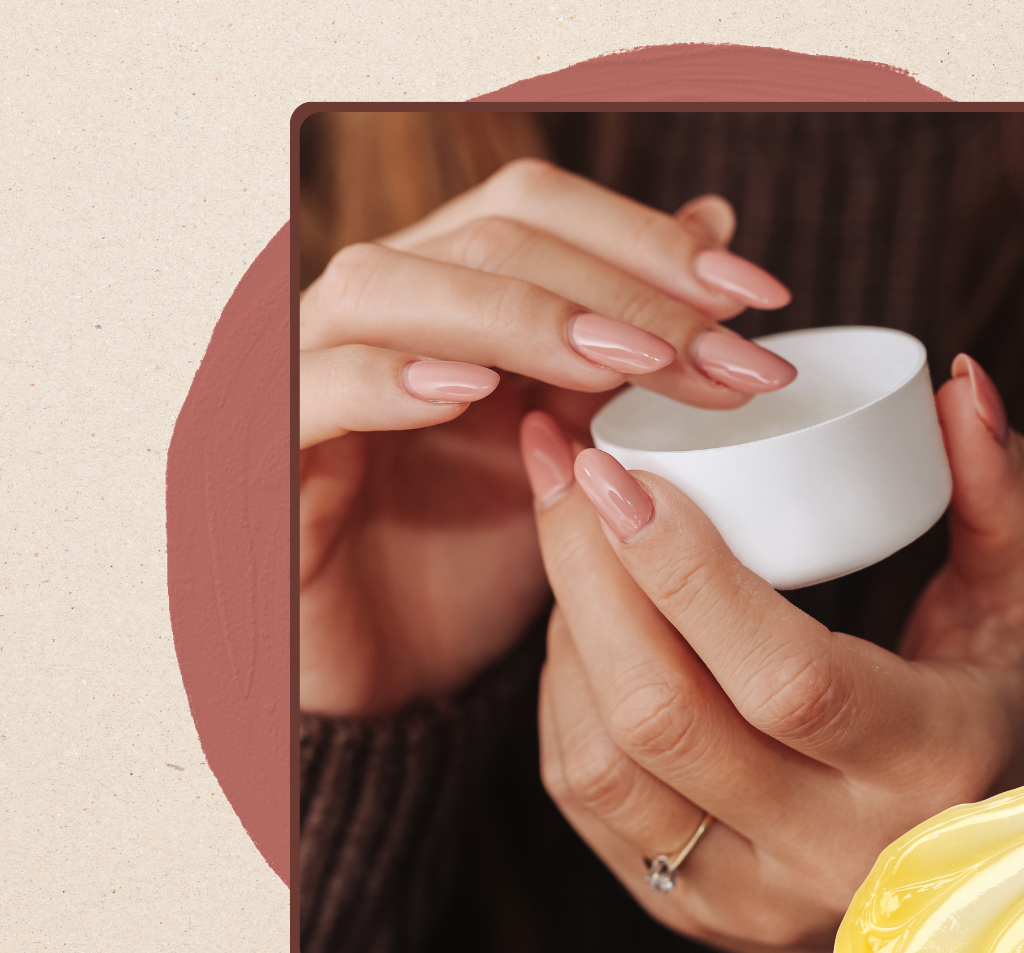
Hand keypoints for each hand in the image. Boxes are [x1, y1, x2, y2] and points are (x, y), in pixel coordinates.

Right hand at [299, 157, 796, 716]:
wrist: (390, 677)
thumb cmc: (479, 554)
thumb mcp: (576, 442)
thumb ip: (626, 336)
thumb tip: (713, 224)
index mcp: (442, 286)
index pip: (536, 205)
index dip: (645, 236)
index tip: (759, 296)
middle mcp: (370, 307)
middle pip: (484, 235)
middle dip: (618, 292)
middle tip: (721, 358)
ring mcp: (305, 370)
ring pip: (386, 285)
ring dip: (518, 318)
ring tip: (624, 367)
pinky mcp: (264, 456)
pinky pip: (309, 390)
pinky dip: (386, 378)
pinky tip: (472, 393)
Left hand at [520, 354, 1023, 952]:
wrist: (960, 888)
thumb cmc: (987, 725)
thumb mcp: (1018, 617)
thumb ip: (1002, 498)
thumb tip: (957, 386)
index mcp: (926, 768)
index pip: (789, 680)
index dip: (689, 573)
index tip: (621, 469)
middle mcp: (829, 852)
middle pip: (664, 717)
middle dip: (589, 576)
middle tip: (566, 471)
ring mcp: (746, 897)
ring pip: (603, 764)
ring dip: (568, 632)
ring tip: (570, 536)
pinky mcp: (684, 913)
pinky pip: (586, 799)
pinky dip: (564, 695)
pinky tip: (580, 621)